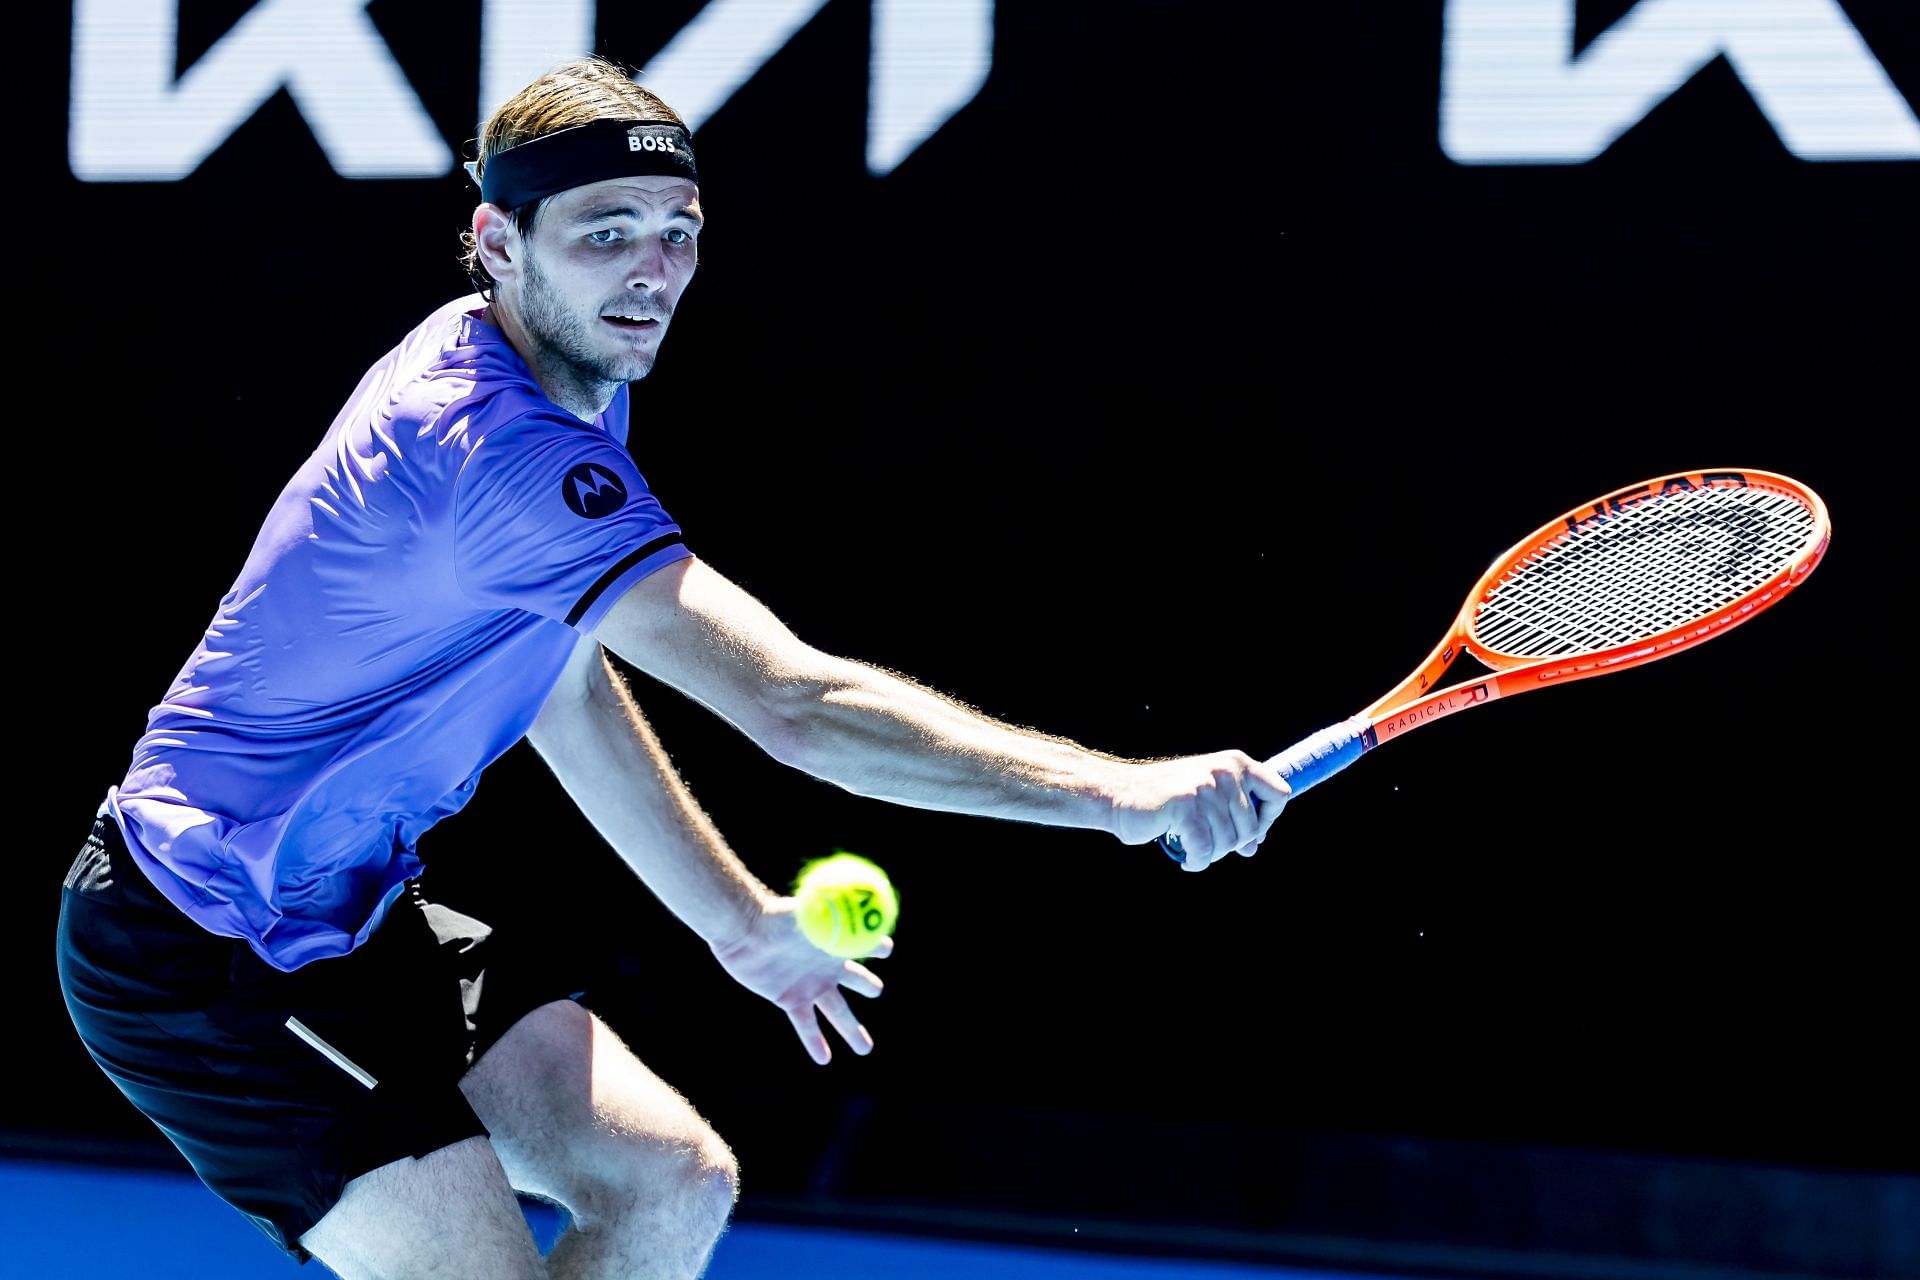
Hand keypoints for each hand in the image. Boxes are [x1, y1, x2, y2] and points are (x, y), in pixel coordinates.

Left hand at [708, 898, 890, 1063]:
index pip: (866, 944)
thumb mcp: (813, 912)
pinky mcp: (790, 999)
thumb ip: (838, 913)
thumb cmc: (778, 918)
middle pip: (856, 981)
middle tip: (876, 990)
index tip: (885, 949)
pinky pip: (807, 1025)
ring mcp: (810, 985)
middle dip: (868, 986)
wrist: (744, 932)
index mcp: (838, 944)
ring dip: (852, 1030)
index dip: (878, 945)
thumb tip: (861, 902)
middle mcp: (827, 966)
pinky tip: (824, 1059)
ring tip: (865, 1049)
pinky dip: (815, 1041)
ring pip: (837, 1012)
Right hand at [1110, 751, 1290, 870]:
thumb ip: (1233, 815)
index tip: (1248, 833)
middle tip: (1207, 844)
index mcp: (1235, 763)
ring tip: (1193, 848)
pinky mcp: (1185, 806)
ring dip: (1211, 854)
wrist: (1119, 796)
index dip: (1267, 820)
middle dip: (1231, 845)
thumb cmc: (1164, 800)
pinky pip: (1206, 849)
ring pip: (1228, 842)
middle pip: (1252, 828)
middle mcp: (1224, 771)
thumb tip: (1254, 845)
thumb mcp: (1206, 799)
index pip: (1279, 794)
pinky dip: (1197, 861)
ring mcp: (1205, 788)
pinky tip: (1187, 859)